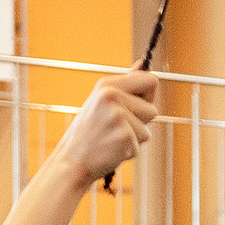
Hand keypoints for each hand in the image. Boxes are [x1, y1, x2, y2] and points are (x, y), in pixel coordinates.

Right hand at [51, 70, 160, 188]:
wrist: (72, 159)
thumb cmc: (90, 132)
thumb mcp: (102, 101)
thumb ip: (125, 86)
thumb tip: (143, 64)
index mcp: (107, 85)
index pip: (151, 80)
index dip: (149, 95)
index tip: (137, 104)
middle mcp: (112, 97)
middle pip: (153, 109)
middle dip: (142, 122)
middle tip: (118, 127)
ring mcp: (119, 117)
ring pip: (147, 131)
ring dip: (134, 138)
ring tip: (111, 138)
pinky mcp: (124, 137)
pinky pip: (139, 145)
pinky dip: (128, 151)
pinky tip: (111, 149)